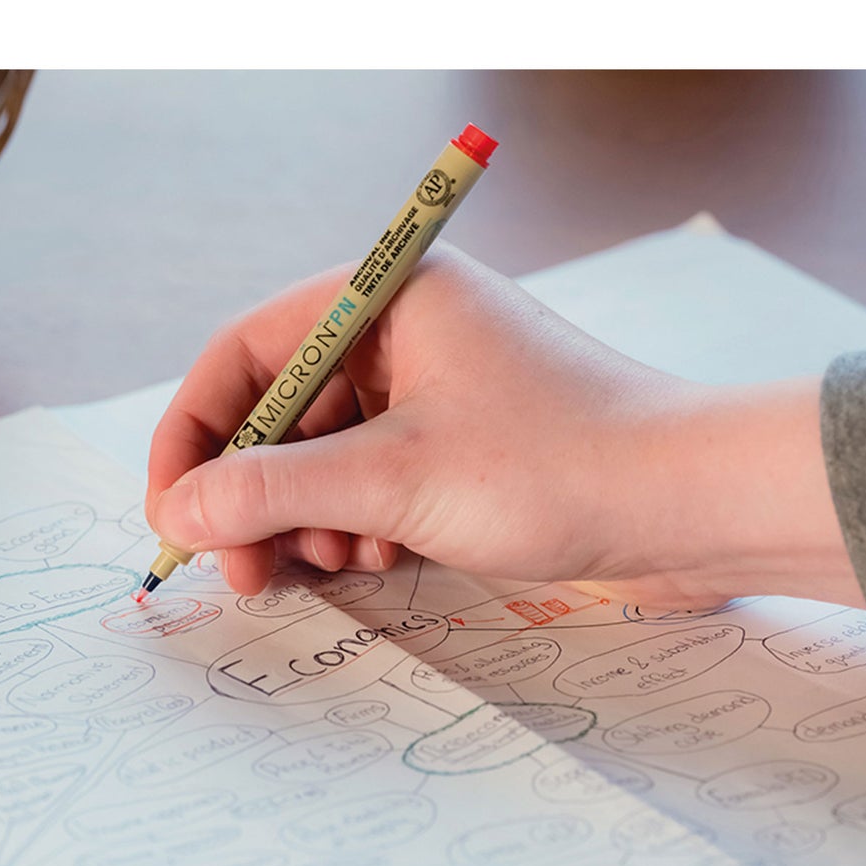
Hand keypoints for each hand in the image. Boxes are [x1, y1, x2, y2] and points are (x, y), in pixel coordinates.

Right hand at [146, 247, 863, 608]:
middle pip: (278, 411)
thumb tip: (178, 510)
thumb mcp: (394, 481)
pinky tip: (380, 557)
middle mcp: (401, 332)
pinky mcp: (456, 443)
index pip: (244, 353)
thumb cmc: (554, 467)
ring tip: (334, 563)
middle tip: (239, 568)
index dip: (194, 433)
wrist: (694, 508)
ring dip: (306, 518)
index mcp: (384, 296)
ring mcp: (431, 389)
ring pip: (320, 455)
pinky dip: (354, 523)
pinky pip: (367, 479)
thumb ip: (273, 490)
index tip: (172, 511)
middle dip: (253, 494)